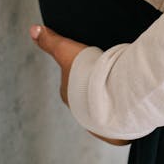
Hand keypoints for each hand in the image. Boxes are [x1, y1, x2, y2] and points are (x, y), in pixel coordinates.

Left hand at [29, 24, 129, 146]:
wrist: (110, 94)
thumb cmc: (86, 73)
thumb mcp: (65, 50)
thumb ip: (50, 40)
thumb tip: (33, 29)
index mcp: (69, 95)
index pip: (73, 83)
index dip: (82, 73)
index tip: (94, 64)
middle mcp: (80, 113)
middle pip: (88, 98)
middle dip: (96, 89)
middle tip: (110, 75)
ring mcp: (98, 125)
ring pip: (104, 112)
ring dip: (111, 104)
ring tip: (123, 89)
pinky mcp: (115, 135)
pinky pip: (119, 126)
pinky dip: (124, 118)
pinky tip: (131, 108)